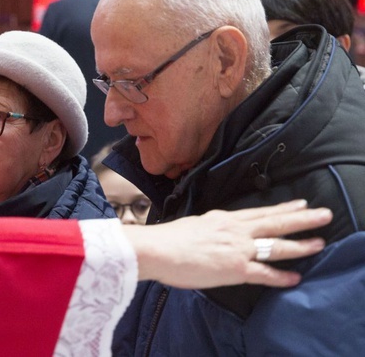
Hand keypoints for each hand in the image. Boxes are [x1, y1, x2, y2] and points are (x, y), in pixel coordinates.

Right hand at [122, 199, 331, 288]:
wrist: (157, 248)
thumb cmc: (168, 239)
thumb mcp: (194, 225)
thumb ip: (210, 228)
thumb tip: (213, 232)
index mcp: (224, 219)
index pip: (259, 212)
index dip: (282, 208)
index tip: (300, 203)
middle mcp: (235, 230)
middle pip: (275, 222)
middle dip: (302, 218)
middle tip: (324, 214)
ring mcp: (238, 249)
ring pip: (277, 245)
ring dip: (301, 245)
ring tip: (320, 242)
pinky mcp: (235, 268)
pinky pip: (264, 273)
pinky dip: (281, 276)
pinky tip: (295, 277)